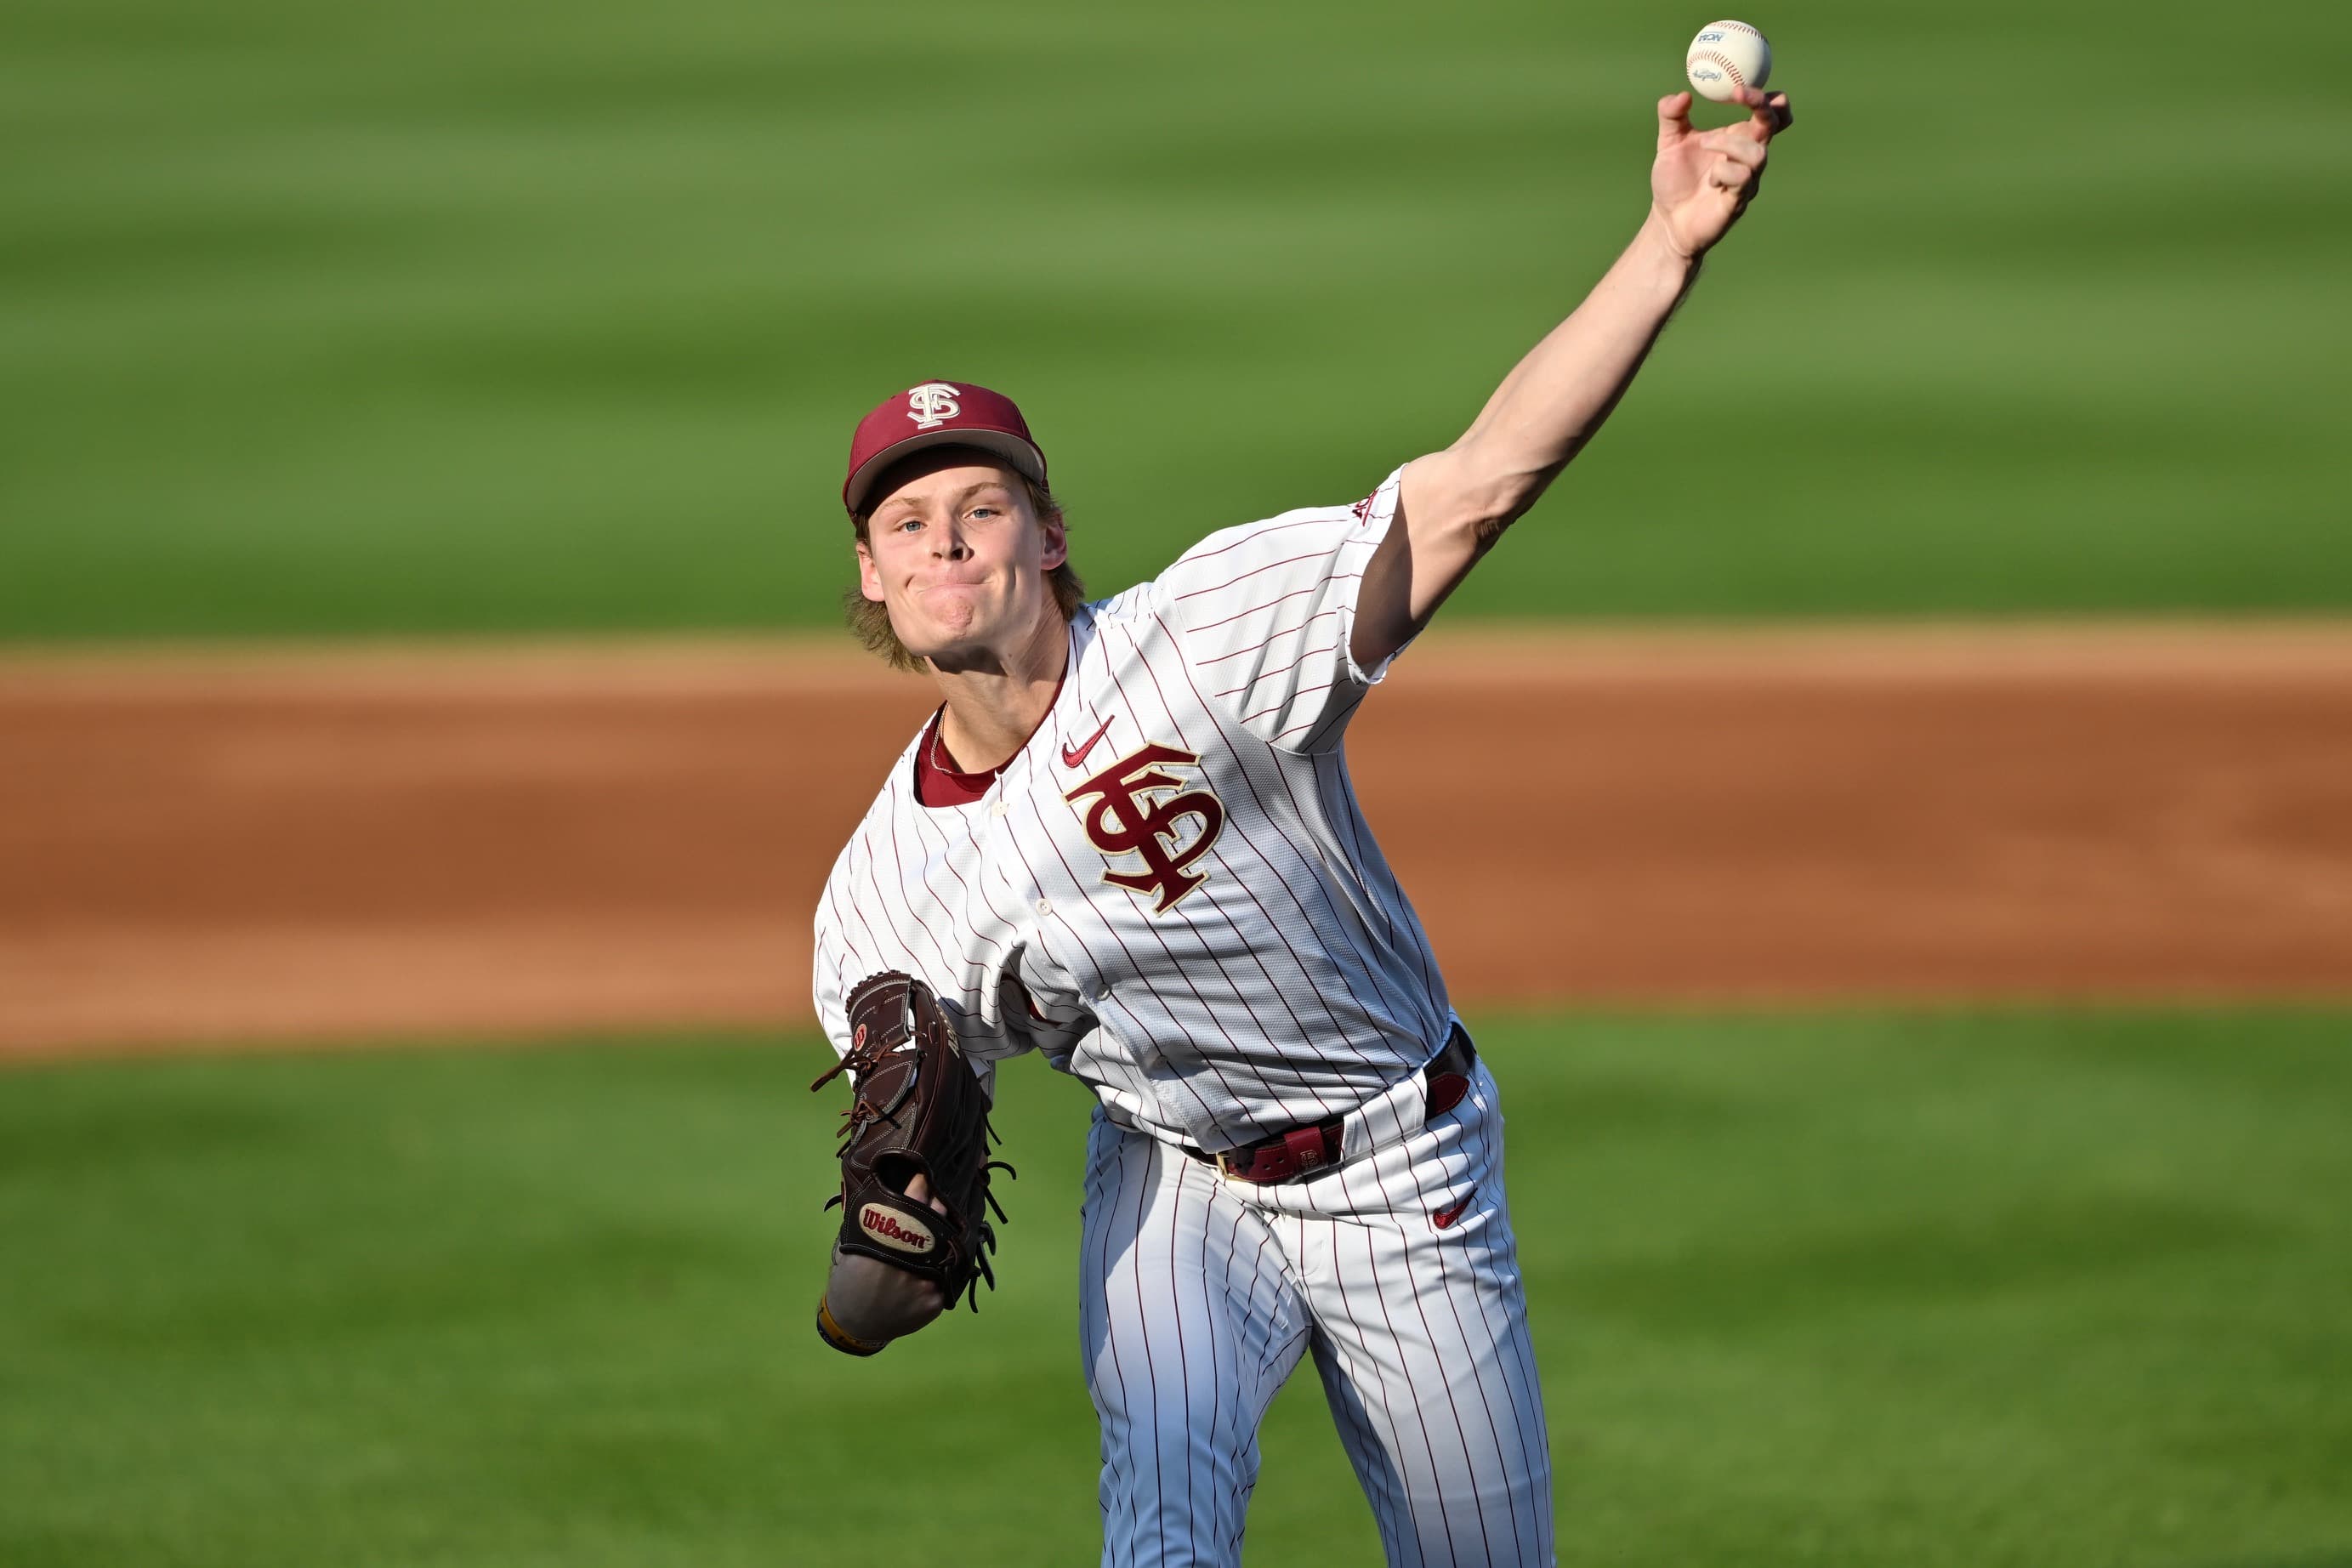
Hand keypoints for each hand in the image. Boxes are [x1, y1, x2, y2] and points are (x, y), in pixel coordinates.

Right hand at [821, 1172, 950, 1344]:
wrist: (854, 1323)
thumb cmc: (849, 1279)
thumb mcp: (851, 1244)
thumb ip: (871, 1222)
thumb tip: (889, 1191)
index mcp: (882, 1245)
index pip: (909, 1206)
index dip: (919, 1188)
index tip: (924, 1176)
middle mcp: (906, 1264)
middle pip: (933, 1225)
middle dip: (937, 1207)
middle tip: (938, 1197)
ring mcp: (924, 1284)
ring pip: (946, 1251)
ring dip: (946, 1236)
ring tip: (945, 1225)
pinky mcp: (935, 1302)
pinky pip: (946, 1276)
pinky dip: (943, 1267)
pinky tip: (941, 1260)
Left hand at [1650, 87, 1791, 259]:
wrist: (1667, 221)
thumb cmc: (1673, 182)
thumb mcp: (1668, 142)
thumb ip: (1671, 115)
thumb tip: (1682, 95)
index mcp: (1737, 137)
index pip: (1767, 111)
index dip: (1765, 97)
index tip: (1740, 87)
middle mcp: (1747, 156)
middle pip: (1775, 124)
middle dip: (1763, 106)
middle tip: (1739, 95)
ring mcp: (1748, 179)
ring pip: (1758, 153)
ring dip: (1730, 144)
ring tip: (1704, 146)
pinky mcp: (1740, 200)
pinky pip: (1742, 179)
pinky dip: (1723, 173)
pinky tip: (1710, 183)